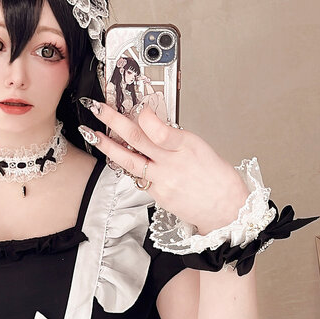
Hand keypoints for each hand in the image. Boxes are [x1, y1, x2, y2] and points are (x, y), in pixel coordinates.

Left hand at [79, 99, 247, 233]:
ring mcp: (163, 181)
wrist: (226, 209)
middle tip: (99, 109)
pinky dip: (127, 165)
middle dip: (114, 122)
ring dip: (107, 146)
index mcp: (188, 146)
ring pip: (129, 161)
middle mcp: (173, 164)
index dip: (145, 119)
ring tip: (93, 134)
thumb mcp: (201, 147)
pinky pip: (137, 177)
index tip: (138, 108)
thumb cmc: (217, 178)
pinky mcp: (157, 195)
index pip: (161, 131)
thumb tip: (151, 124)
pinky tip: (118, 157)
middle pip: (138, 140)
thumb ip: (173, 137)